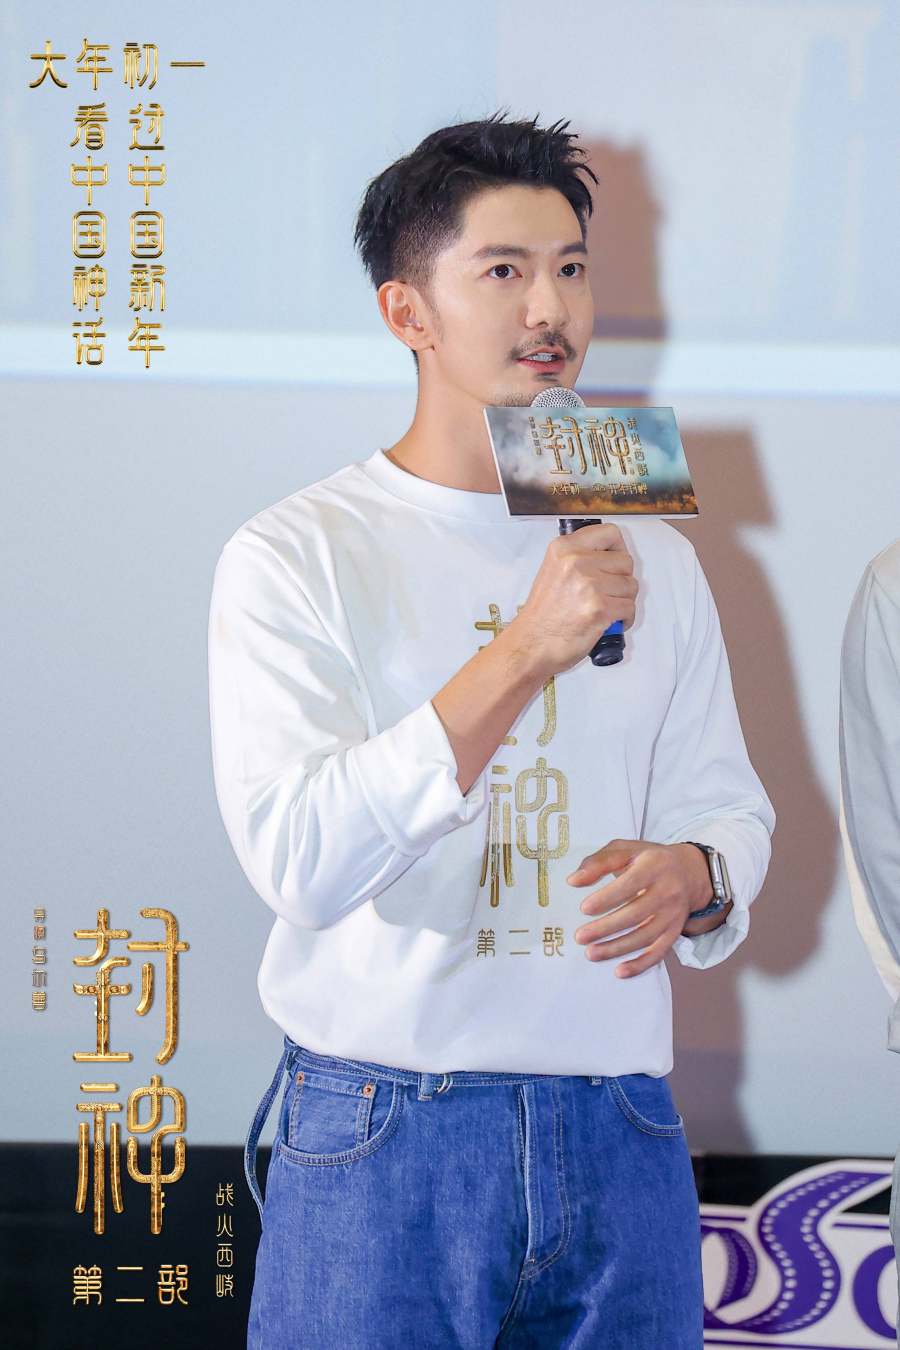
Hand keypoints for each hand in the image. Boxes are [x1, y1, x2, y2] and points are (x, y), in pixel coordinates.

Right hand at [508, 523, 638, 679]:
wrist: (530, 645)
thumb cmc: (541, 616)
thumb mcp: (552, 571)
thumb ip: (578, 558)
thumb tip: (609, 557)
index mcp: (564, 548)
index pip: (610, 533)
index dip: (618, 549)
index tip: (614, 563)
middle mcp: (576, 562)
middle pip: (626, 561)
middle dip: (621, 580)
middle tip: (607, 593)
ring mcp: (589, 585)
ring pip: (631, 586)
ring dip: (623, 601)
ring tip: (605, 609)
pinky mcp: (600, 609)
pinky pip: (630, 608)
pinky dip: (624, 619)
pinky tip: (608, 622)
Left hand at [567, 839, 727, 978]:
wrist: (688, 871)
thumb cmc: (647, 859)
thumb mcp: (625, 849)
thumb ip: (598, 861)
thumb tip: (573, 881)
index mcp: (654, 866)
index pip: (630, 884)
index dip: (608, 898)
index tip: (584, 908)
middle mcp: (667, 891)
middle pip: (637, 914)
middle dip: (606, 928)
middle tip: (580, 937)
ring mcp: (673, 914)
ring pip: (645, 936)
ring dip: (617, 948)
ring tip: (591, 953)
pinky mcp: (674, 931)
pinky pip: (659, 952)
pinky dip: (640, 965)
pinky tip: (620, 971)